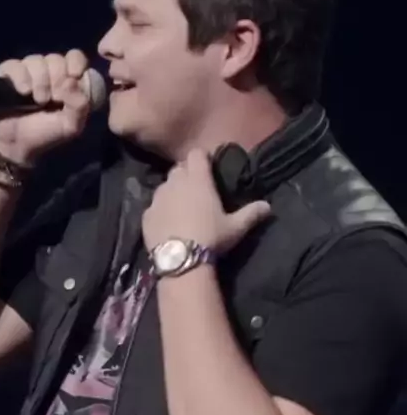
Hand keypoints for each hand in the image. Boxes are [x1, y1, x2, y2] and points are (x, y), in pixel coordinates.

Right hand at [0, 50, 91, 165]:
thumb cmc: (45, 134)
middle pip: (56, 59)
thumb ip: (80, 106)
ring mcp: (27, 71)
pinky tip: (23, 92)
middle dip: (57, 79)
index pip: (75, 56)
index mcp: (67, 80)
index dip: (75, 63)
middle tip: (53, 99)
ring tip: (38, 101)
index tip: (73, 77)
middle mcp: (48, 71)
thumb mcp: (70, 125)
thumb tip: (72, 80)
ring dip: (40, 82)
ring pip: (37, 60)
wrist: (16, 144)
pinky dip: (22, 77)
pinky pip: (16, 65)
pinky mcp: (7, 73)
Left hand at [142, 149, 270, 254]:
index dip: (202, 158)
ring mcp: (158, 197)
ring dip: (172, 190)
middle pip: (179, 168)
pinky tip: (168, 222)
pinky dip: (161, 209)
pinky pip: (154, 205)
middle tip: (196, 188)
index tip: (208, 166)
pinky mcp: (146, 214)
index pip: (197, 154)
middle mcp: (175, 182)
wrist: (181, 261)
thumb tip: (268, 206)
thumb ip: (251, 213)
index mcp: (198, 180)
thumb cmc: (211, 238)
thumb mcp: (235, 228)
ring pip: (164, 185)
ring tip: (181, 206)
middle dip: (187, 173)